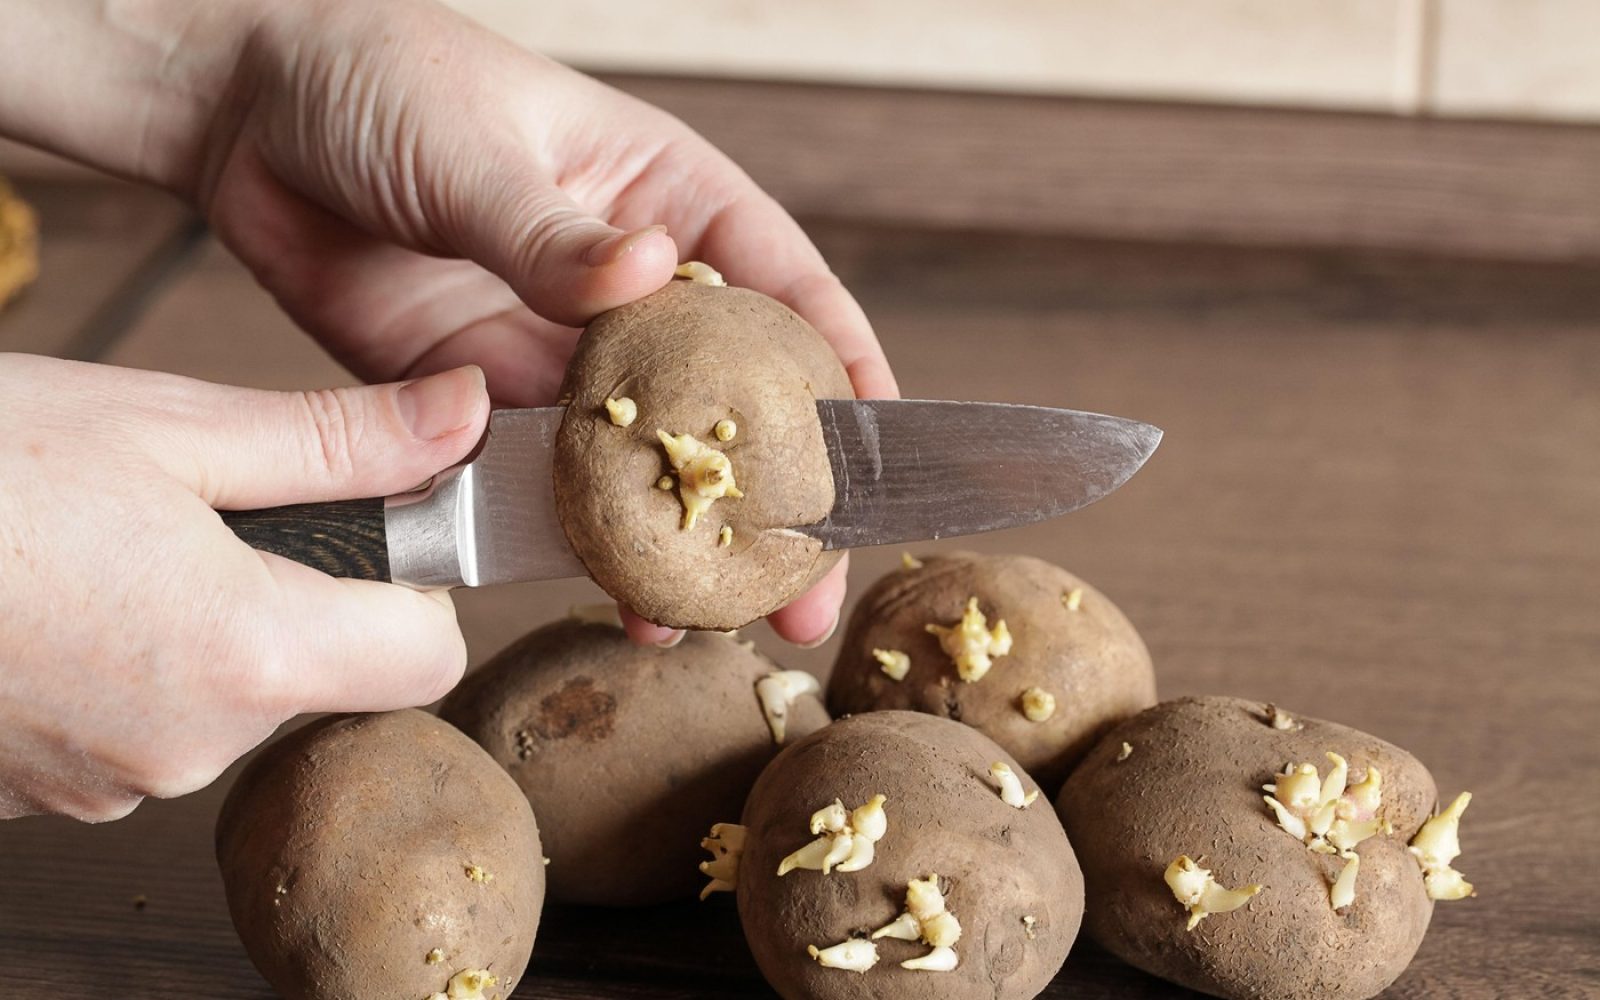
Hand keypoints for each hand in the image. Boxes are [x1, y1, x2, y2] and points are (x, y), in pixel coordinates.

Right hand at [0, 354, 487, 819]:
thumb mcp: (168, 426)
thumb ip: (338, 439)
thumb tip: (466, 414)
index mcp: (250, 652)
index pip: (430, 655)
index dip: (414, 589)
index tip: (368, 533)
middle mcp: (189, 745)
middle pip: (323, 676)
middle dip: (295, 598)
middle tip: (201, 514)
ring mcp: (105, 781)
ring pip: (222, 701)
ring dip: (196, 629)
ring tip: (102, 549)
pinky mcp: (37, 790)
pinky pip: (131, 726)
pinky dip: (119, 667)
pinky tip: (52, 600)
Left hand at [188, 0, 892, 645]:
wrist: (243, 110)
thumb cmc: (384, 77)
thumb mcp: (477, 146)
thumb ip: (553, 231)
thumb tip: (642, 273)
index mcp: (664, 198)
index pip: (783, 288)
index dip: (841, 370)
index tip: (881, 455)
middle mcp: (626, 286)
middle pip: (725, 401)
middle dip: (769, 496)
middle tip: (803, 592)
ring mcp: (556, 348)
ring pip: (640, 458)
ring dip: (675, 539)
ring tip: (709, 621)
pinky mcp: (481, 395)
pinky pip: (541, 477)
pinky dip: (575, 536)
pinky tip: (608, 591)